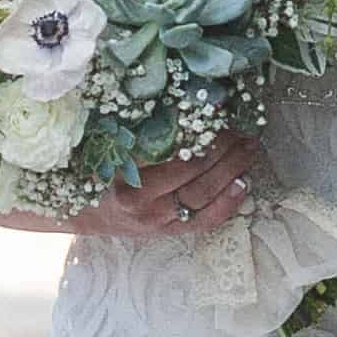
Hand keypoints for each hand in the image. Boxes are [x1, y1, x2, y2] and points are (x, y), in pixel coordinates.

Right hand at [64, 130, 260, 242]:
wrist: (86, 213)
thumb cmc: (97, 172)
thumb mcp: (109, 147)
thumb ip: (139, 131)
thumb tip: (184, 103)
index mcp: (124, 174)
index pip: (174, 152)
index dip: (203, 134)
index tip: (221, 115)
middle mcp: (141, 202)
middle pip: (194, 174)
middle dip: (225, 150)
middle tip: (245, 131)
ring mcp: (157, 221)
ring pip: (203, 196)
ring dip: (233, 171)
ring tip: (250, 151)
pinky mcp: (168, 233)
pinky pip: (204, 221)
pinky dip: (229, 203)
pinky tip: (244, 184)